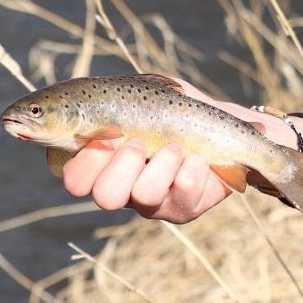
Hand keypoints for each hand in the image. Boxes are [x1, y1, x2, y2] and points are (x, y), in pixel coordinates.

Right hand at [60, 78, 302, 223]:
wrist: (232, 125)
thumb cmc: (180, 106)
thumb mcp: (143, 91)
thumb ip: (107, 100)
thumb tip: (70, 119)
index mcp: (102, 160)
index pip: (71, 177)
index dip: (83, 160)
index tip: (107, 134)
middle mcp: (121, 187)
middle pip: (101, 195)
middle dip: (122, 162)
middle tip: (139, 140)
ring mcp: (152, 203)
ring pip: (142, 194)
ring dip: (162, 161)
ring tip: (177, 146)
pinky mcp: (183, 211)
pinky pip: (182, 193)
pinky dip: (193, 167)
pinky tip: (200, 157)